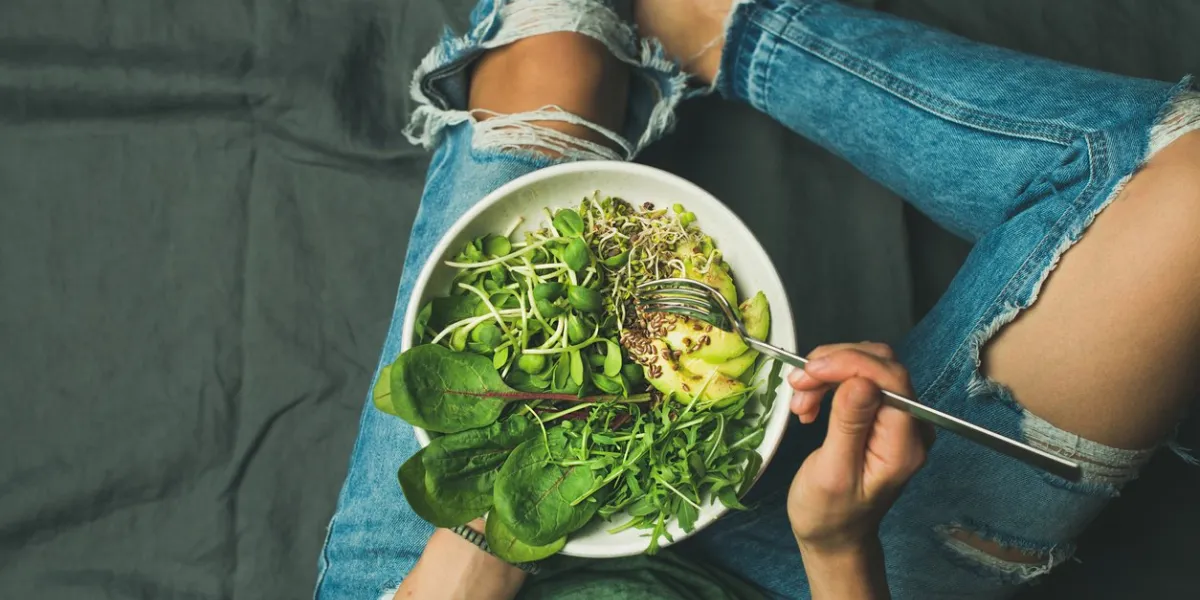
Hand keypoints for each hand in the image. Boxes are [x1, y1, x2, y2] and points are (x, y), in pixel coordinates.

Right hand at [786, 343, 931, 554]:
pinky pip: (859, 379)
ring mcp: (898, 418)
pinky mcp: (882, 414)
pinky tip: (811, 402)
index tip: (810, 371)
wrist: (834, 533)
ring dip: (827, 373)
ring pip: (867, 366)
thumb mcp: (833, 472)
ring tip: (800, 400)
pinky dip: (829, 381)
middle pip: (880, 365)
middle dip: (834, 365)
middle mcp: (911, 426)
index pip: (891, 379)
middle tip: (798, 384)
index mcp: (903, 444)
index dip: (850, 363)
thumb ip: (849, 425)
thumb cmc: (829, 513)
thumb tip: (861, 381)